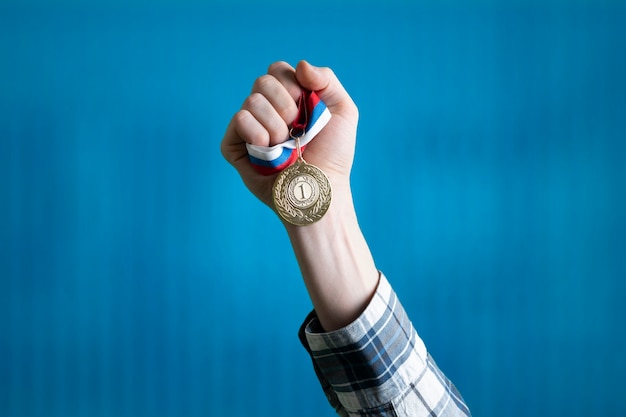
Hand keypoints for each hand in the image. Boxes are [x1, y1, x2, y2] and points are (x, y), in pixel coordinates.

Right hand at [221, 60, 358, 209]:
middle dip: (286, 105)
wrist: (321, 188)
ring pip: (251, 101)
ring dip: (276, 125)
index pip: (277, 70)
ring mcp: (250, 129)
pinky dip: (257, 134)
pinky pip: (239, 120)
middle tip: (297, 129)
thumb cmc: (334, 155)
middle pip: (262, 82)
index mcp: (289, 99)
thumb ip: (326, 79)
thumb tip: (300, 66)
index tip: (306, 105)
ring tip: (285, 146)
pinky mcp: (234, 146)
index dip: (291, 84)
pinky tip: (269, 150)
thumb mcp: (343, 111)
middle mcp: (267, 112)